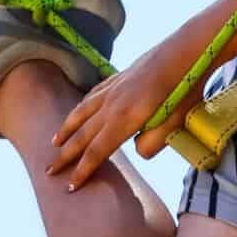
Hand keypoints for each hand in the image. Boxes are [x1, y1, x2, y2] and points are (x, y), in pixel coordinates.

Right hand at [49, 45, 202, 188]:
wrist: (186, 50)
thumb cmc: (185, 88)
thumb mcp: (175, 123)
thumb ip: (153, 143)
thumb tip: (136, 150)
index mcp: (124, 119)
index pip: (97, 151)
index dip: (83, 170)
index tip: (71, 186)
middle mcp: (111, 104)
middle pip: (83, 134)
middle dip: (65, 155)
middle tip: (49, 171)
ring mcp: (113, 88)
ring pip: (82, 112)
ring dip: (67, 129)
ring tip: (54, 142)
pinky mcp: (118, 77)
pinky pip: (92, 96)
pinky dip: (80, 107)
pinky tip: (78, 110)